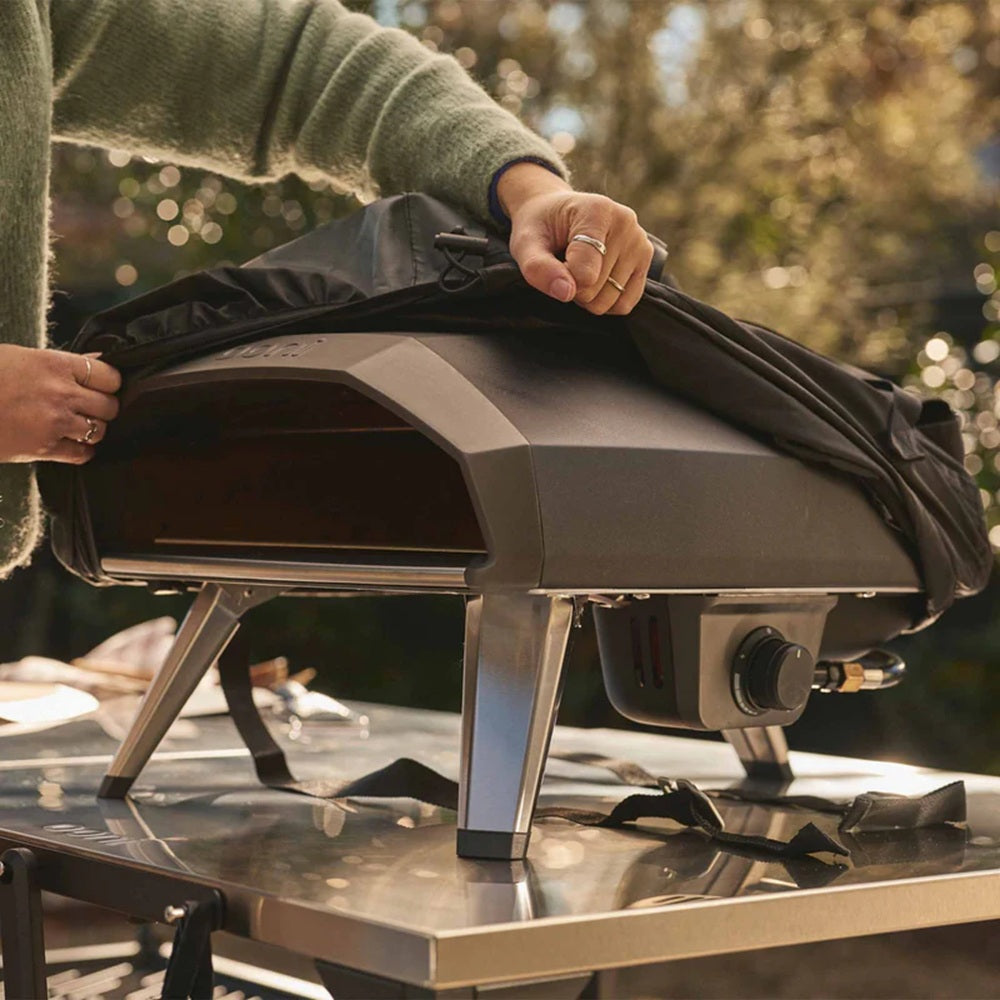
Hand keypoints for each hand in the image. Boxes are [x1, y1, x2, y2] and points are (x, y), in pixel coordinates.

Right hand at [0, 345, 121, 463]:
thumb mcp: (22, 357)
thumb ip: (63, 363)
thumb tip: (99, 363)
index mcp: (55, 365)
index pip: (110, 376)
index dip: (110, 382)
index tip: (104, 386)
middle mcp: (61, 394)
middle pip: (110, 405)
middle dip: (104, 407)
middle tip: (92, 407)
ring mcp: (54, 423)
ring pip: (99, 431)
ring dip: (93, 429)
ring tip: (79, 425)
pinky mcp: (43, 448)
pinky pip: (81, 454)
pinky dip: (82, 451)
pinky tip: (72, 444)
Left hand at [497, 163, 653, 315]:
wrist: (555, 214)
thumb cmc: (540, 228)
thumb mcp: (525, 244)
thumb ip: (538, 268)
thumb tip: (566, 293)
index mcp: (598, 210)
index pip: (585, 272)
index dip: (562, 279)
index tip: (553, 260)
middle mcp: (626, 222)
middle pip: (596, 289)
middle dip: (574, 287)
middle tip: (565, 265)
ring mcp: (640, 241)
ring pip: (611, 301)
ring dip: (588, 297)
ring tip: (579, 270)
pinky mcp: (645, 260)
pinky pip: (626, 303)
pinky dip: (606, 302)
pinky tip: (595, 282)